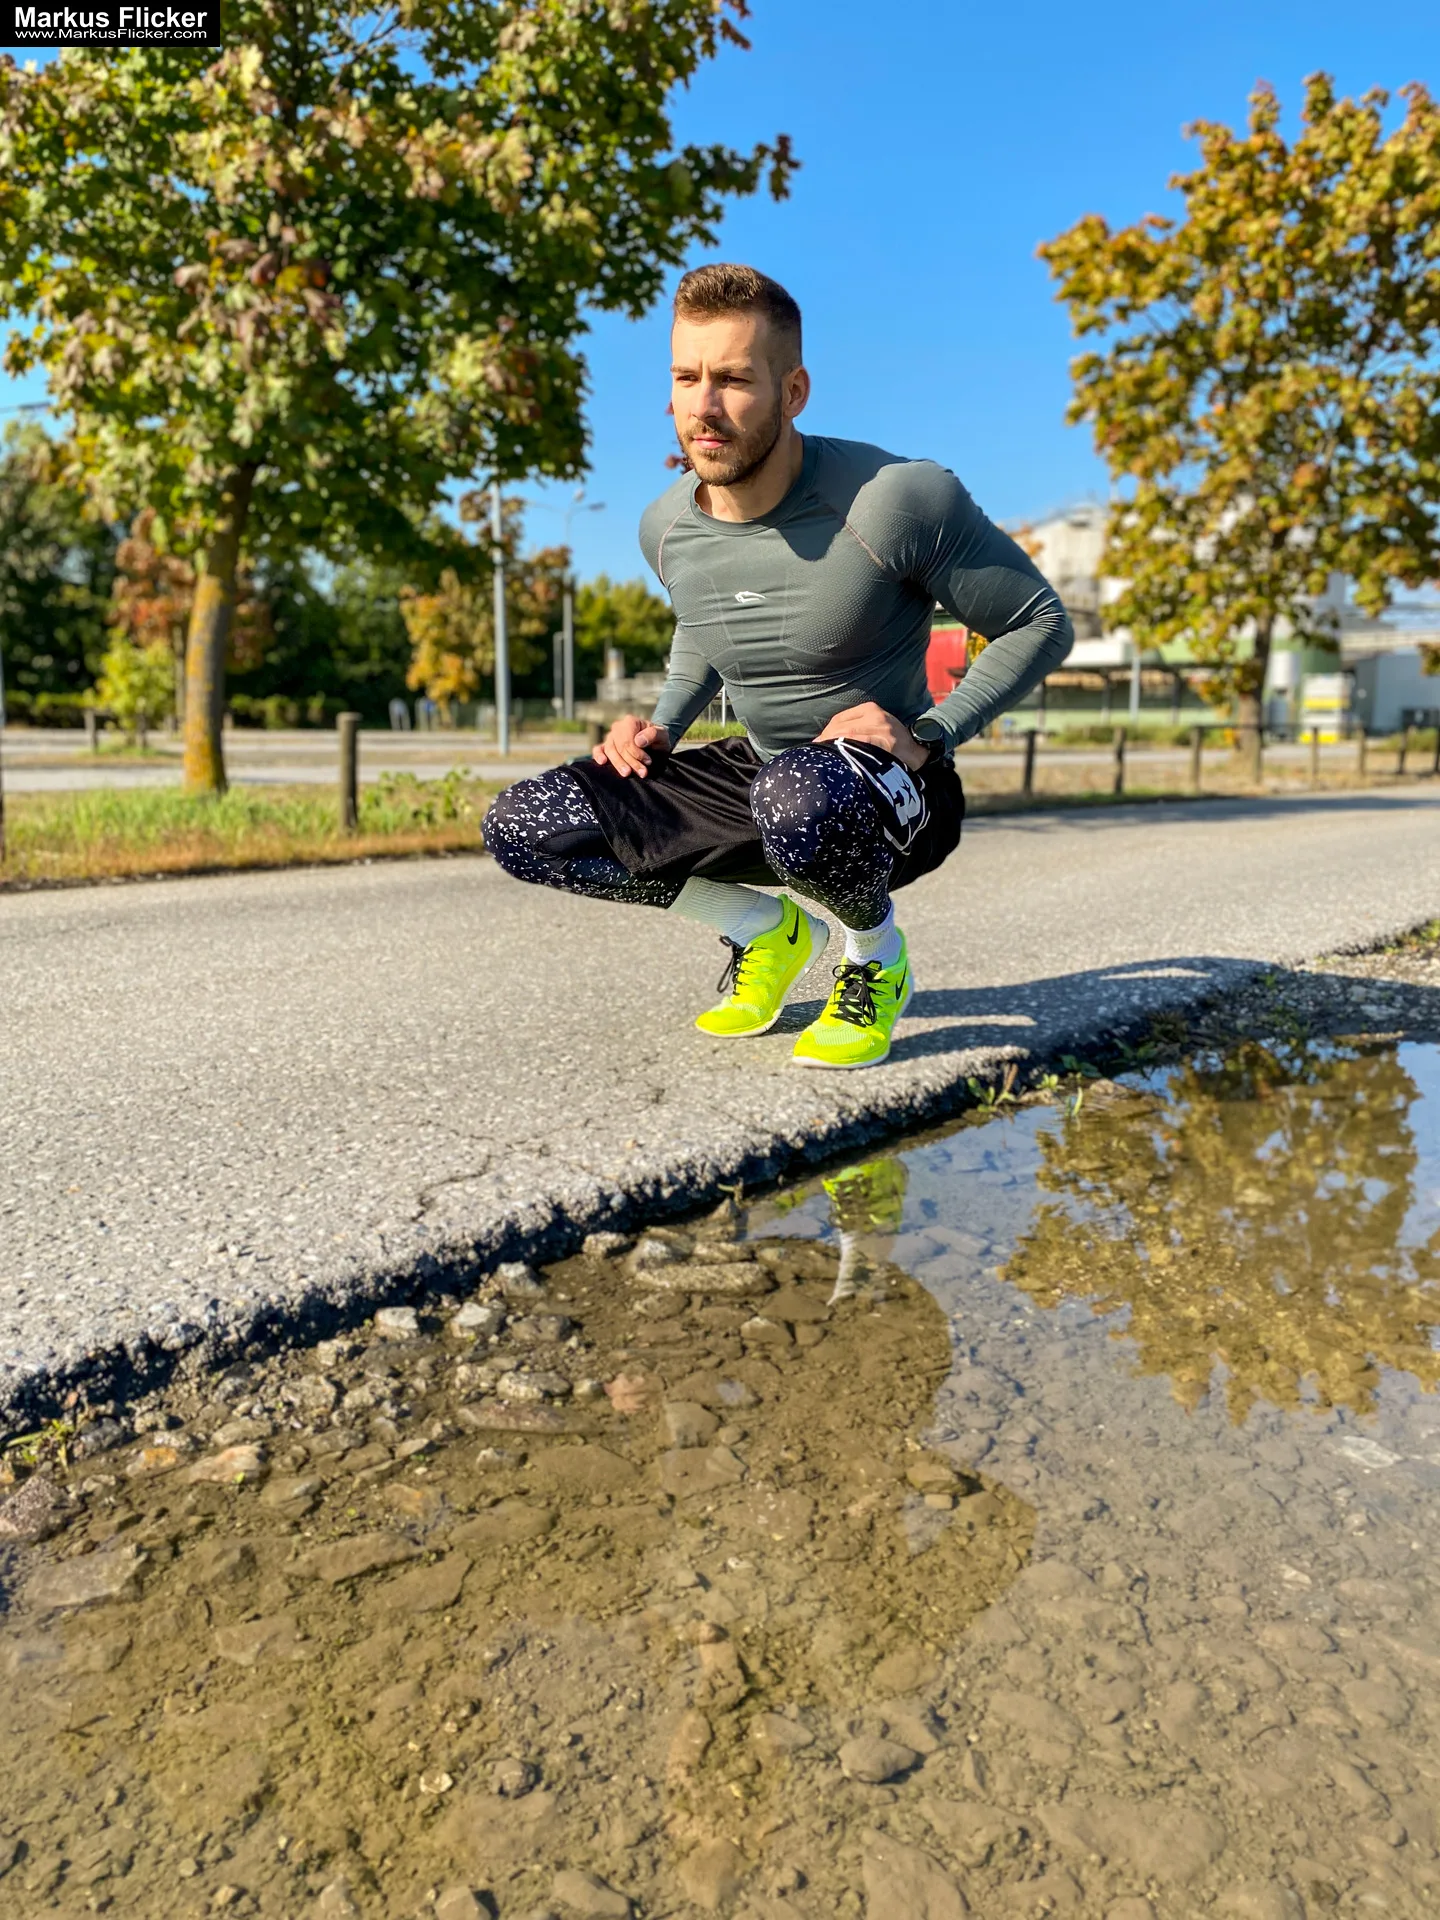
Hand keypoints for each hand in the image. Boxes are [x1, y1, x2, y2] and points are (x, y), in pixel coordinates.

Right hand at [592, 713, 670, 778]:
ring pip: (610, 750)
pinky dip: (598, 755)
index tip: (648, 762)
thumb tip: (638, 741)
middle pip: (619, 747)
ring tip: (627, 774)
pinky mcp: (606, 746)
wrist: (656, 743)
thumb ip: (653, 734)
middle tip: (642, 773)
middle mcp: (618, 727)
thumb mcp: (662, 735)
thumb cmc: (659, 738)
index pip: (628, 740)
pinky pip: (598, 749)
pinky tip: (602, 762)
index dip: (636, 753)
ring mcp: (611, 737)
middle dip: (630, 761)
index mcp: (630, 722)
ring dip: (618, 764)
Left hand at [813, 702, 927, 772]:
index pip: (839, 719)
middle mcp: (875, 715)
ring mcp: (881, 728)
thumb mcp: (876, 728)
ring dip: (832, 749)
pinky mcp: (885, 742)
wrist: (920, 752)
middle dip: (826, 742)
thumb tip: (827, 742)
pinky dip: (845, 751)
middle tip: (818, 757)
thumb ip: (857, 730)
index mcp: (871, 709)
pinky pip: (858, 745)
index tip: (818, 745)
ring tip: (824, 760)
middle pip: (840, 727)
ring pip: (847, 736)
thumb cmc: (894, 744)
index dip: (826, 734)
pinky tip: (838, 760)